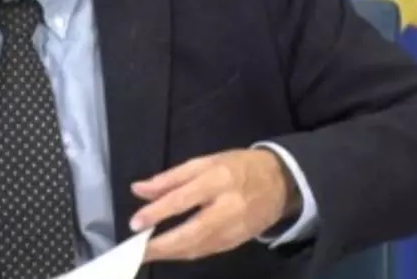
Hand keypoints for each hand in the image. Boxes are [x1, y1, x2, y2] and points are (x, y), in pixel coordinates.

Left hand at [129, 148, 299, 260]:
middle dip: (162, 245)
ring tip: (146, 253)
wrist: (281, 182)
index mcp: (218, 179)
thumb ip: (170, 178)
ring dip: (171, 253)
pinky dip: (187, 253)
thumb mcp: (204, 162)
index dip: (158, 213)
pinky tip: (170, 252)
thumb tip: (138, 189)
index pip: (183, 199)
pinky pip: (208, 251)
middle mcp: (229, 207)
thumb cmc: (237, 167)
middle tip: (136, 250)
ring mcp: (236, 228)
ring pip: (200, 247)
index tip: (135, 223)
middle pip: (192, 232)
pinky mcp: (239, 242)